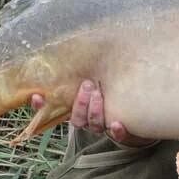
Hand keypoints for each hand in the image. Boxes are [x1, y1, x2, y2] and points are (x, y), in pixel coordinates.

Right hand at [30, 80, 153, 146]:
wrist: (141, 112)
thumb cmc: (115, 89)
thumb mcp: (99, 79)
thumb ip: (87, 69)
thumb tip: (75, 42)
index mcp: (80, 108)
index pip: (56, 109)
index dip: (43, 107)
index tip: (37, 96)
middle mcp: (89, 120)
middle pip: (77, 119)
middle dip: (79, 103)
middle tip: (87, 85)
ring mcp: (105, 127)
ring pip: (94, 126)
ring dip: (94, 111)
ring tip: (99, 95)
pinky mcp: (123, 133)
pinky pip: (119, 136)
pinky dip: (117, 131)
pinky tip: (117, 123)